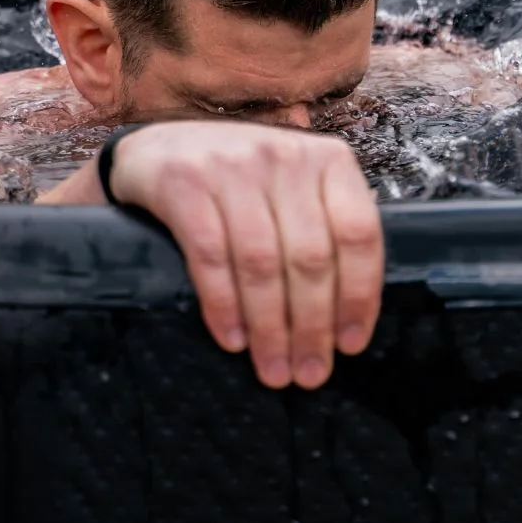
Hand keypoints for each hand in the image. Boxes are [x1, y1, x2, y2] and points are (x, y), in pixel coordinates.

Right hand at [107, 121, 384, 388]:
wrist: (162, 148)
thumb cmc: (244, 181)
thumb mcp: (296, 187)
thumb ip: (325, 228)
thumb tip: (349, 314)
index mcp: (329, 159)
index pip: (358, 232)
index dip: (359, 294)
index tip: (351, 343)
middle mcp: (286, 157)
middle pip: (311, 256)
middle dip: (312, 326)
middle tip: (309, 374)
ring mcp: (235, 167)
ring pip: (262, 262)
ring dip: (270, 327)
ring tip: (273, 369)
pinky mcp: (186, 183)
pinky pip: (210, 256)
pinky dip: (223, 305)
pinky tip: (232, 340)